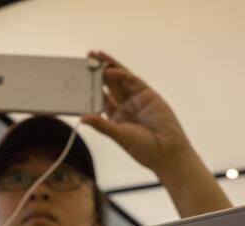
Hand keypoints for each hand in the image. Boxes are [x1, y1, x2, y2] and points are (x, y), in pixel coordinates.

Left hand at [81, 51, 194, 175]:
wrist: (167, 151)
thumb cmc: (143, 148)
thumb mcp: (118, 135)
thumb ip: (102, 125)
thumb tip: (82, 119)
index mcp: (116, 117)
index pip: (100, 98)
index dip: (90, 87)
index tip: (78, 77)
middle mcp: (125, 106)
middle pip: (109, 84)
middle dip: (97, 71)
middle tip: (86, 57)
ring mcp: (136, 99)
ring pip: (120, 78)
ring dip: (108, 66)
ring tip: (96, 55)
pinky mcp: (148, 94)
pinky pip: (132, 81)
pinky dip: (120, 74)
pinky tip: (109, 70)